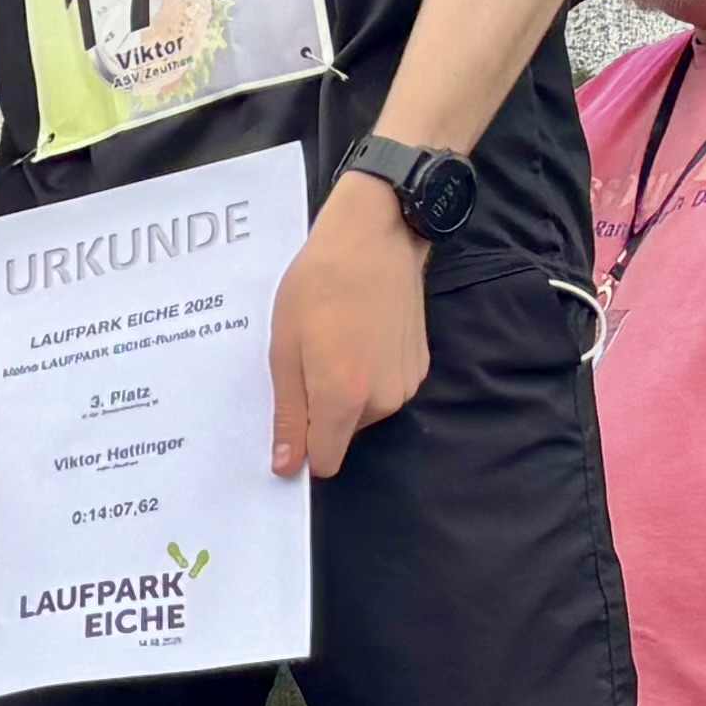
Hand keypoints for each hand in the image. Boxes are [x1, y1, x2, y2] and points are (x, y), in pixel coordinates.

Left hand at [270, 187, 435, 480]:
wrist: (375, 239)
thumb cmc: (317, 287)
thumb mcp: (285, 350)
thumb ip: (289, 413)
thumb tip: (287, 467)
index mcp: (344, 399)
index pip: (325, 460)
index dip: (302, 445)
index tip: (290, 414)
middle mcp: (383, 401)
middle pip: (341, 433)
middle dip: (321, 409)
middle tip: (308, 359)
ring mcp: (407, 385)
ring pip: (363, 411)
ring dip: (344, 389)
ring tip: (333, 341)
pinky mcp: (420, 367)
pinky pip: (383, 389)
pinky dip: (368, 372)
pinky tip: (359, 334)